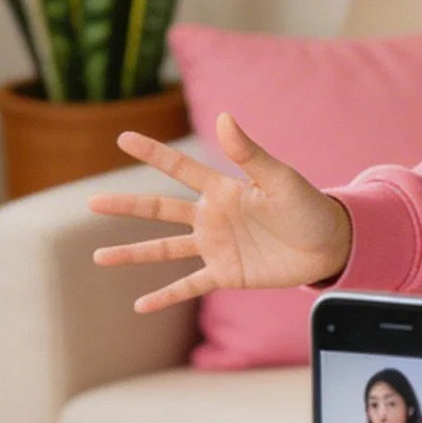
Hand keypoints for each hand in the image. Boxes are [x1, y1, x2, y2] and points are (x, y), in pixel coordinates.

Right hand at [88, 111, 353, 312]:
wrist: (330, 245)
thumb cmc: (309, 206)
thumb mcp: (279, 179)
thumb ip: (249, 154)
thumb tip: (224, 117)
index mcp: (223, 189)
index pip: (179, 168)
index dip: (152, 153)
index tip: (122, 138)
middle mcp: (212, 217)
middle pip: (160, 209)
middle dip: (126, 205)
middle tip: (91, 202)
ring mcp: (216, 246)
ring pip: (164, 249)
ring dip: (132, 253)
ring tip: (98, 257)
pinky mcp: (226, 274)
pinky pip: (189, 286)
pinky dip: (165, 296)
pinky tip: (140, 305)